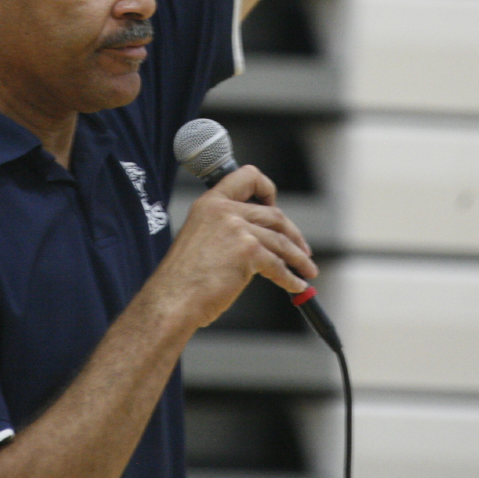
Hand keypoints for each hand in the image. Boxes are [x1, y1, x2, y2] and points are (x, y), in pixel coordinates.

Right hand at [146, 166, 317, 330]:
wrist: (172, 300)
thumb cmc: (182, 280)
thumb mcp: (199, 238)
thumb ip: (224, 230)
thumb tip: (258, 239)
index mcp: (209, 203)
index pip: (246, 177)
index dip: (267, 189)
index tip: (276, 205)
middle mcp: (223, 210)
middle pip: (273, 214)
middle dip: (293, 234)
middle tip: (302, 249)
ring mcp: (237, 229)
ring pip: (281, 240)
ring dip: (298, 258)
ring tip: (307, 270)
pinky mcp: (248, 251)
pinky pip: (278, 265)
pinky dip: (291, 278)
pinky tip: (296, 286)